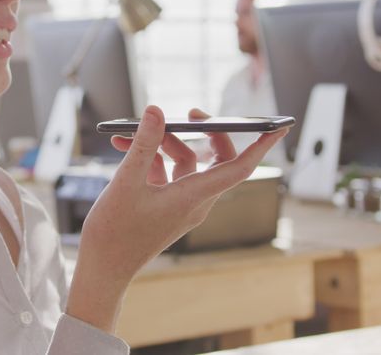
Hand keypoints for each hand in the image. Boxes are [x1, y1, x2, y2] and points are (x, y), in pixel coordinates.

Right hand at [65, 105, 287, 332]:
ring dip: (162, 144)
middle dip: (205, 133)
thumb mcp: (126, 182)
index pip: (239, 168)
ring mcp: (181, 204)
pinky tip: (125, 146)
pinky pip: (168, 174)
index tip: (277, 126)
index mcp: (193, 198)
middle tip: (190, 113)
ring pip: (186, 163)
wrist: (103, 269)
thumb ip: (144, 144)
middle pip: (216, 160)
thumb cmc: (114, 232)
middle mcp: (194, 202)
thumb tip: (157, 111)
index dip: (260, 145)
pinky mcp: (167, 206)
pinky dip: (151, 158)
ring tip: (130, 132)